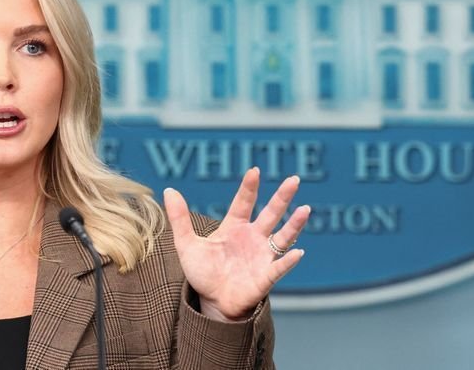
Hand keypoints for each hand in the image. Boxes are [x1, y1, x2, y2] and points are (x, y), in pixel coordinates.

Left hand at [164, 167, 309, 321]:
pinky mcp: (266, 276)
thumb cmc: (203, 273)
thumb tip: (169, 190)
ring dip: (294, 224)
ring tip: (305, 209)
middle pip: (271, 213)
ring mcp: (262, 256)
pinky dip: (288, 261)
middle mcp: (253, 237)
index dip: (249, 187)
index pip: (244, 202)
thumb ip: (180, 218)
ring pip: (282, 236)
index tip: (254, 170)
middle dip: (282, 197)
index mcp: (235, 227)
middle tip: (294, 179)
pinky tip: (297, 252)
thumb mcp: (186, 244)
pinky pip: (279, 267)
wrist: (213, 303)